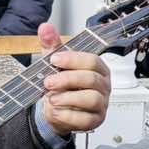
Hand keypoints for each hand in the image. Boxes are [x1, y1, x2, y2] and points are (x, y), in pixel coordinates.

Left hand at [37, 22, 110, 136]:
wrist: (57, 109)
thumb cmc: (61, 85)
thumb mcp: (54, 64)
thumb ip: (51, 45)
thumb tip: (45, 28)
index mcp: (98, 69)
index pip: (92, 60)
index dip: (73, 60)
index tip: (54, 60)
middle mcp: (103, 85)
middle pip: (92, 79)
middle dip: (67, 79)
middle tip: (49, 82)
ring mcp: (101, 103)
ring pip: (92, 98)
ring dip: (69, 97)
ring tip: (53, 98)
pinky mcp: (95, 120)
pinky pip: (86, 119)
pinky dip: (69, 115)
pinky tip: (57, 110)